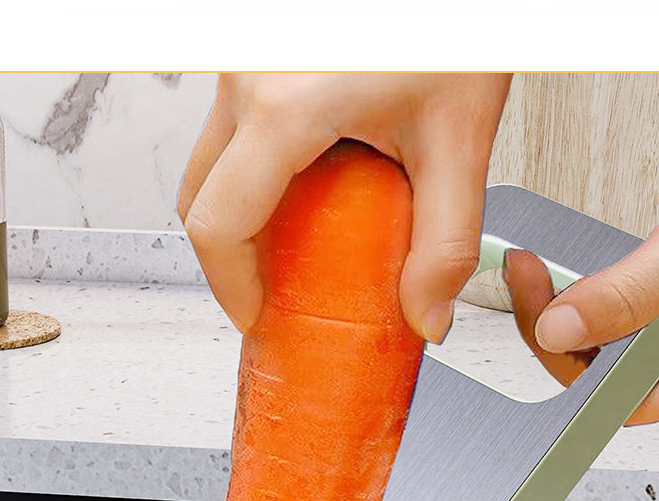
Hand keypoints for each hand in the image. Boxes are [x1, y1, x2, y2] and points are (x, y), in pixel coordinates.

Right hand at [178, 71, 511, 339]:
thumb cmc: (450, 21)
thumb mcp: (459, 139)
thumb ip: (446, 242)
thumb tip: (426, 315)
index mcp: (284, 104)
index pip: (218, 225)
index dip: (231, 287)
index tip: (258, 315)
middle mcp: (250, 75)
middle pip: (199, 197)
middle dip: (232, 256)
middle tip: (274, 290)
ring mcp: (248, 58)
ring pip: (211, 161)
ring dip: (244, 211)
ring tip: (300, 241)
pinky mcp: (259, 51)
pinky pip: (234, 128)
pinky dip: (257, 169)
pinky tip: (313, 185)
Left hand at [503, 178, 658, 424]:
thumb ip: (631, 292)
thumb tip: (560, 327)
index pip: (613, 398)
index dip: (562, 362)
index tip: (535, 308)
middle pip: (612, 374)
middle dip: (563, 330)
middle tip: (532, 275)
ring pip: (626, 348)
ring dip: (586, 313)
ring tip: (553, 272)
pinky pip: (645, 324)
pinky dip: (614, 301)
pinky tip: (596, 277)